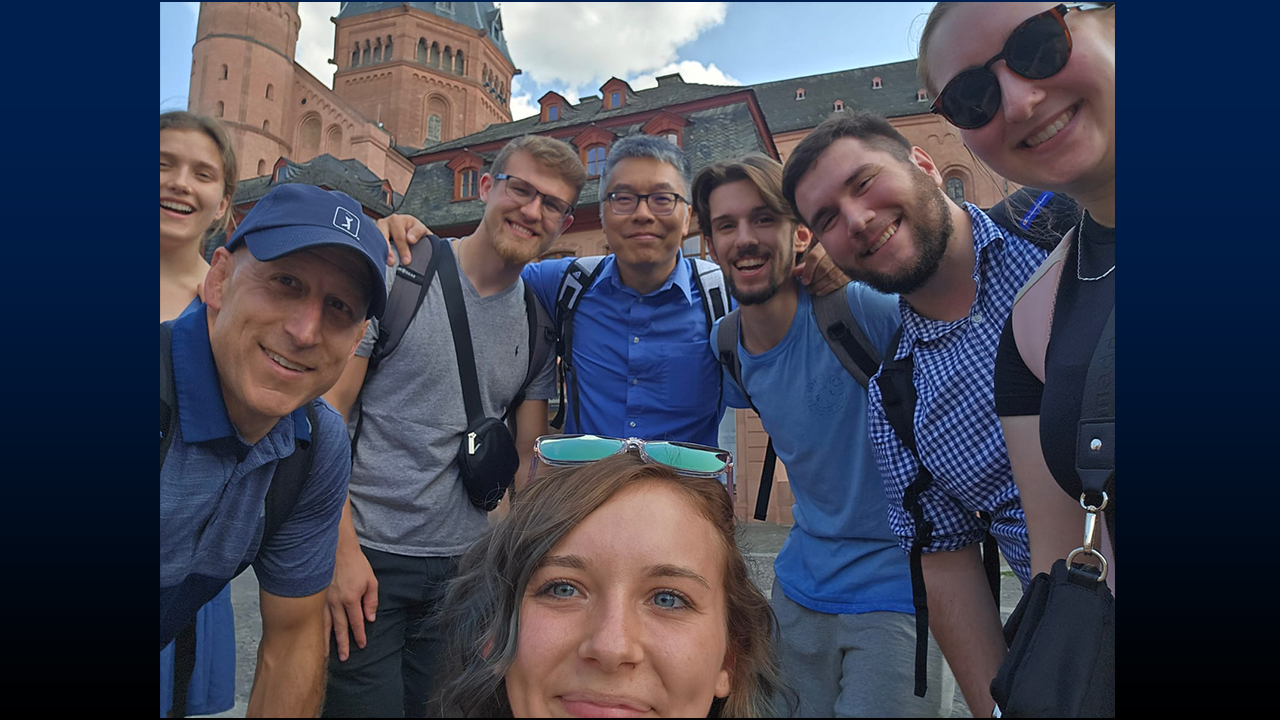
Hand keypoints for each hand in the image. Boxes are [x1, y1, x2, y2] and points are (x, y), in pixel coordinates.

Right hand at [324, 545, 378, 661]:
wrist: (337, 549)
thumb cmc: (356, 564)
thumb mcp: (371, 581)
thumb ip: (371, 601)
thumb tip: (370, 619)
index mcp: (350, 599)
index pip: (356, 622)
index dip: (359, 635)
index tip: (361, 645)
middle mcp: (335, 602)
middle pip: (339, 628)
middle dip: (343, 644)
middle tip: (345, 658)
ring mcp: (323, 600)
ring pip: (325, 625)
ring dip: (326, 641)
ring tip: (326, 655)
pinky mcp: (316, 596)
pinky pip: (316, 616)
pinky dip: (315, 628)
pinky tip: (313, 636)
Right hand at [376, 214, 431, 265]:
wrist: (409, 232)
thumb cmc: (414, 230)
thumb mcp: (420, 229)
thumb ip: (417, 232)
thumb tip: (410, 239)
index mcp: (396, 220)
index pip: (398, 236)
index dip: (403, 249)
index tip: (406, 260)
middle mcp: (384, 224)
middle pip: (384, 237)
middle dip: (388, 251)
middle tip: (392, 263)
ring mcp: (377, 231)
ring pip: (376, 241)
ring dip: (381, 252)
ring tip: (387, 263)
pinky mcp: (373, 239)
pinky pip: (373, 245)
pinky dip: (377, 253)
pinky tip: (382, 261)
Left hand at [794, 242, 848, 296]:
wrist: (843, 254)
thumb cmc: (825, 257)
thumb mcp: (814, 257)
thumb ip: (805, 265)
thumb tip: (794, 273)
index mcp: (823, 246)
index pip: (814, 257)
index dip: (808, 271)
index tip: (804, 282)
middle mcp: (834, 253)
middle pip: (823, 268)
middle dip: (814, 281)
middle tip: (808, 288)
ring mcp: (843, 262)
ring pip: (830, 276)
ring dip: (819, 286)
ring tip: (813, 290)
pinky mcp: (849, 272)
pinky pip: (838, 282)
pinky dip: (827, 289)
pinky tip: (820, 292)